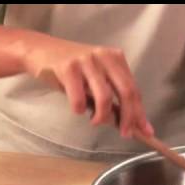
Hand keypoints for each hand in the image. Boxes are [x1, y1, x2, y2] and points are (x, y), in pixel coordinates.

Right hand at [23, 37, 153, 137]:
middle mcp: (104, 56)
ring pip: (105, 97)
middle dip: (128, 118)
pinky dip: (80, 109)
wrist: (39, 51)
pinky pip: (80, 98)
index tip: (145, 131)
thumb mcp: (95, 77)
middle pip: (126, 92)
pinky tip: (78, 109)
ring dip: (102, 116)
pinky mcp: (68, 67)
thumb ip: (112, 95)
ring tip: (95, 121)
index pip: (134, 89)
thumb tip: (130, 122)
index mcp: (115, 58)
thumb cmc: (70, 70)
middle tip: (124, 133)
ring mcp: (87, 61)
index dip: (140, 112)